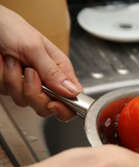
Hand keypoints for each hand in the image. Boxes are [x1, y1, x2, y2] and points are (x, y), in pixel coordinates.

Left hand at [0, 5, 80, 120]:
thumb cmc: (12, 28)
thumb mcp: (35, 47)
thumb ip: (53, 72)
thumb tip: (73, 92)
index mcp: (60, 71)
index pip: (73, 99)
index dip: (65, 108)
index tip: (53, 104)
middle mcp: (46, 81)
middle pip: (47, 107)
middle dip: (34, 94)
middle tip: (29, 74)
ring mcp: (28, 85)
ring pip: (24, 101)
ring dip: (14, 81)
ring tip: (13, 61)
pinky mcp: (11, 86)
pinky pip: (7, 93)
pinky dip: (2, 78)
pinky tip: (3, 64)